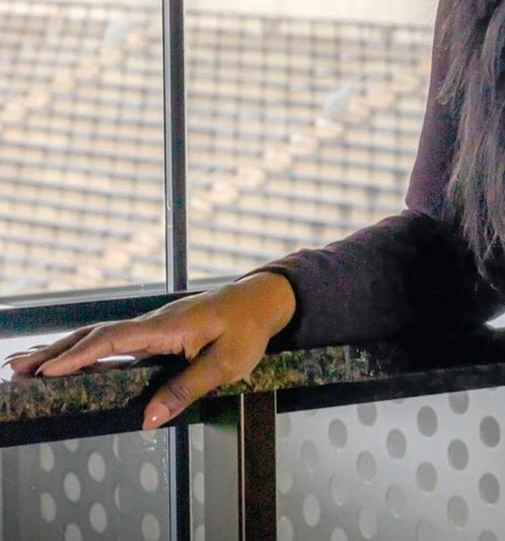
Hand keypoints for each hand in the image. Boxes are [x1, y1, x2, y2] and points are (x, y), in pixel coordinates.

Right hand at [5, 273, 295, 429]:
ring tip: (27, 366)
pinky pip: (116, 341)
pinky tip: (70, 361)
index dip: (80, 354)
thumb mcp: (225, 364)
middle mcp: (154, 323)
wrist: (263, 300)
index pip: (114, 338)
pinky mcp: (158, 333)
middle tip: (16, 368)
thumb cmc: (248, 329)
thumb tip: (148, 419)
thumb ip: (185, 389)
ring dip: (65, 350)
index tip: (48, 370)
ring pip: (102, 337)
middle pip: (97, 336)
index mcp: (168, 326)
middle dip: (56, 351)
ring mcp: (154, 327)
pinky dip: (87, 350)